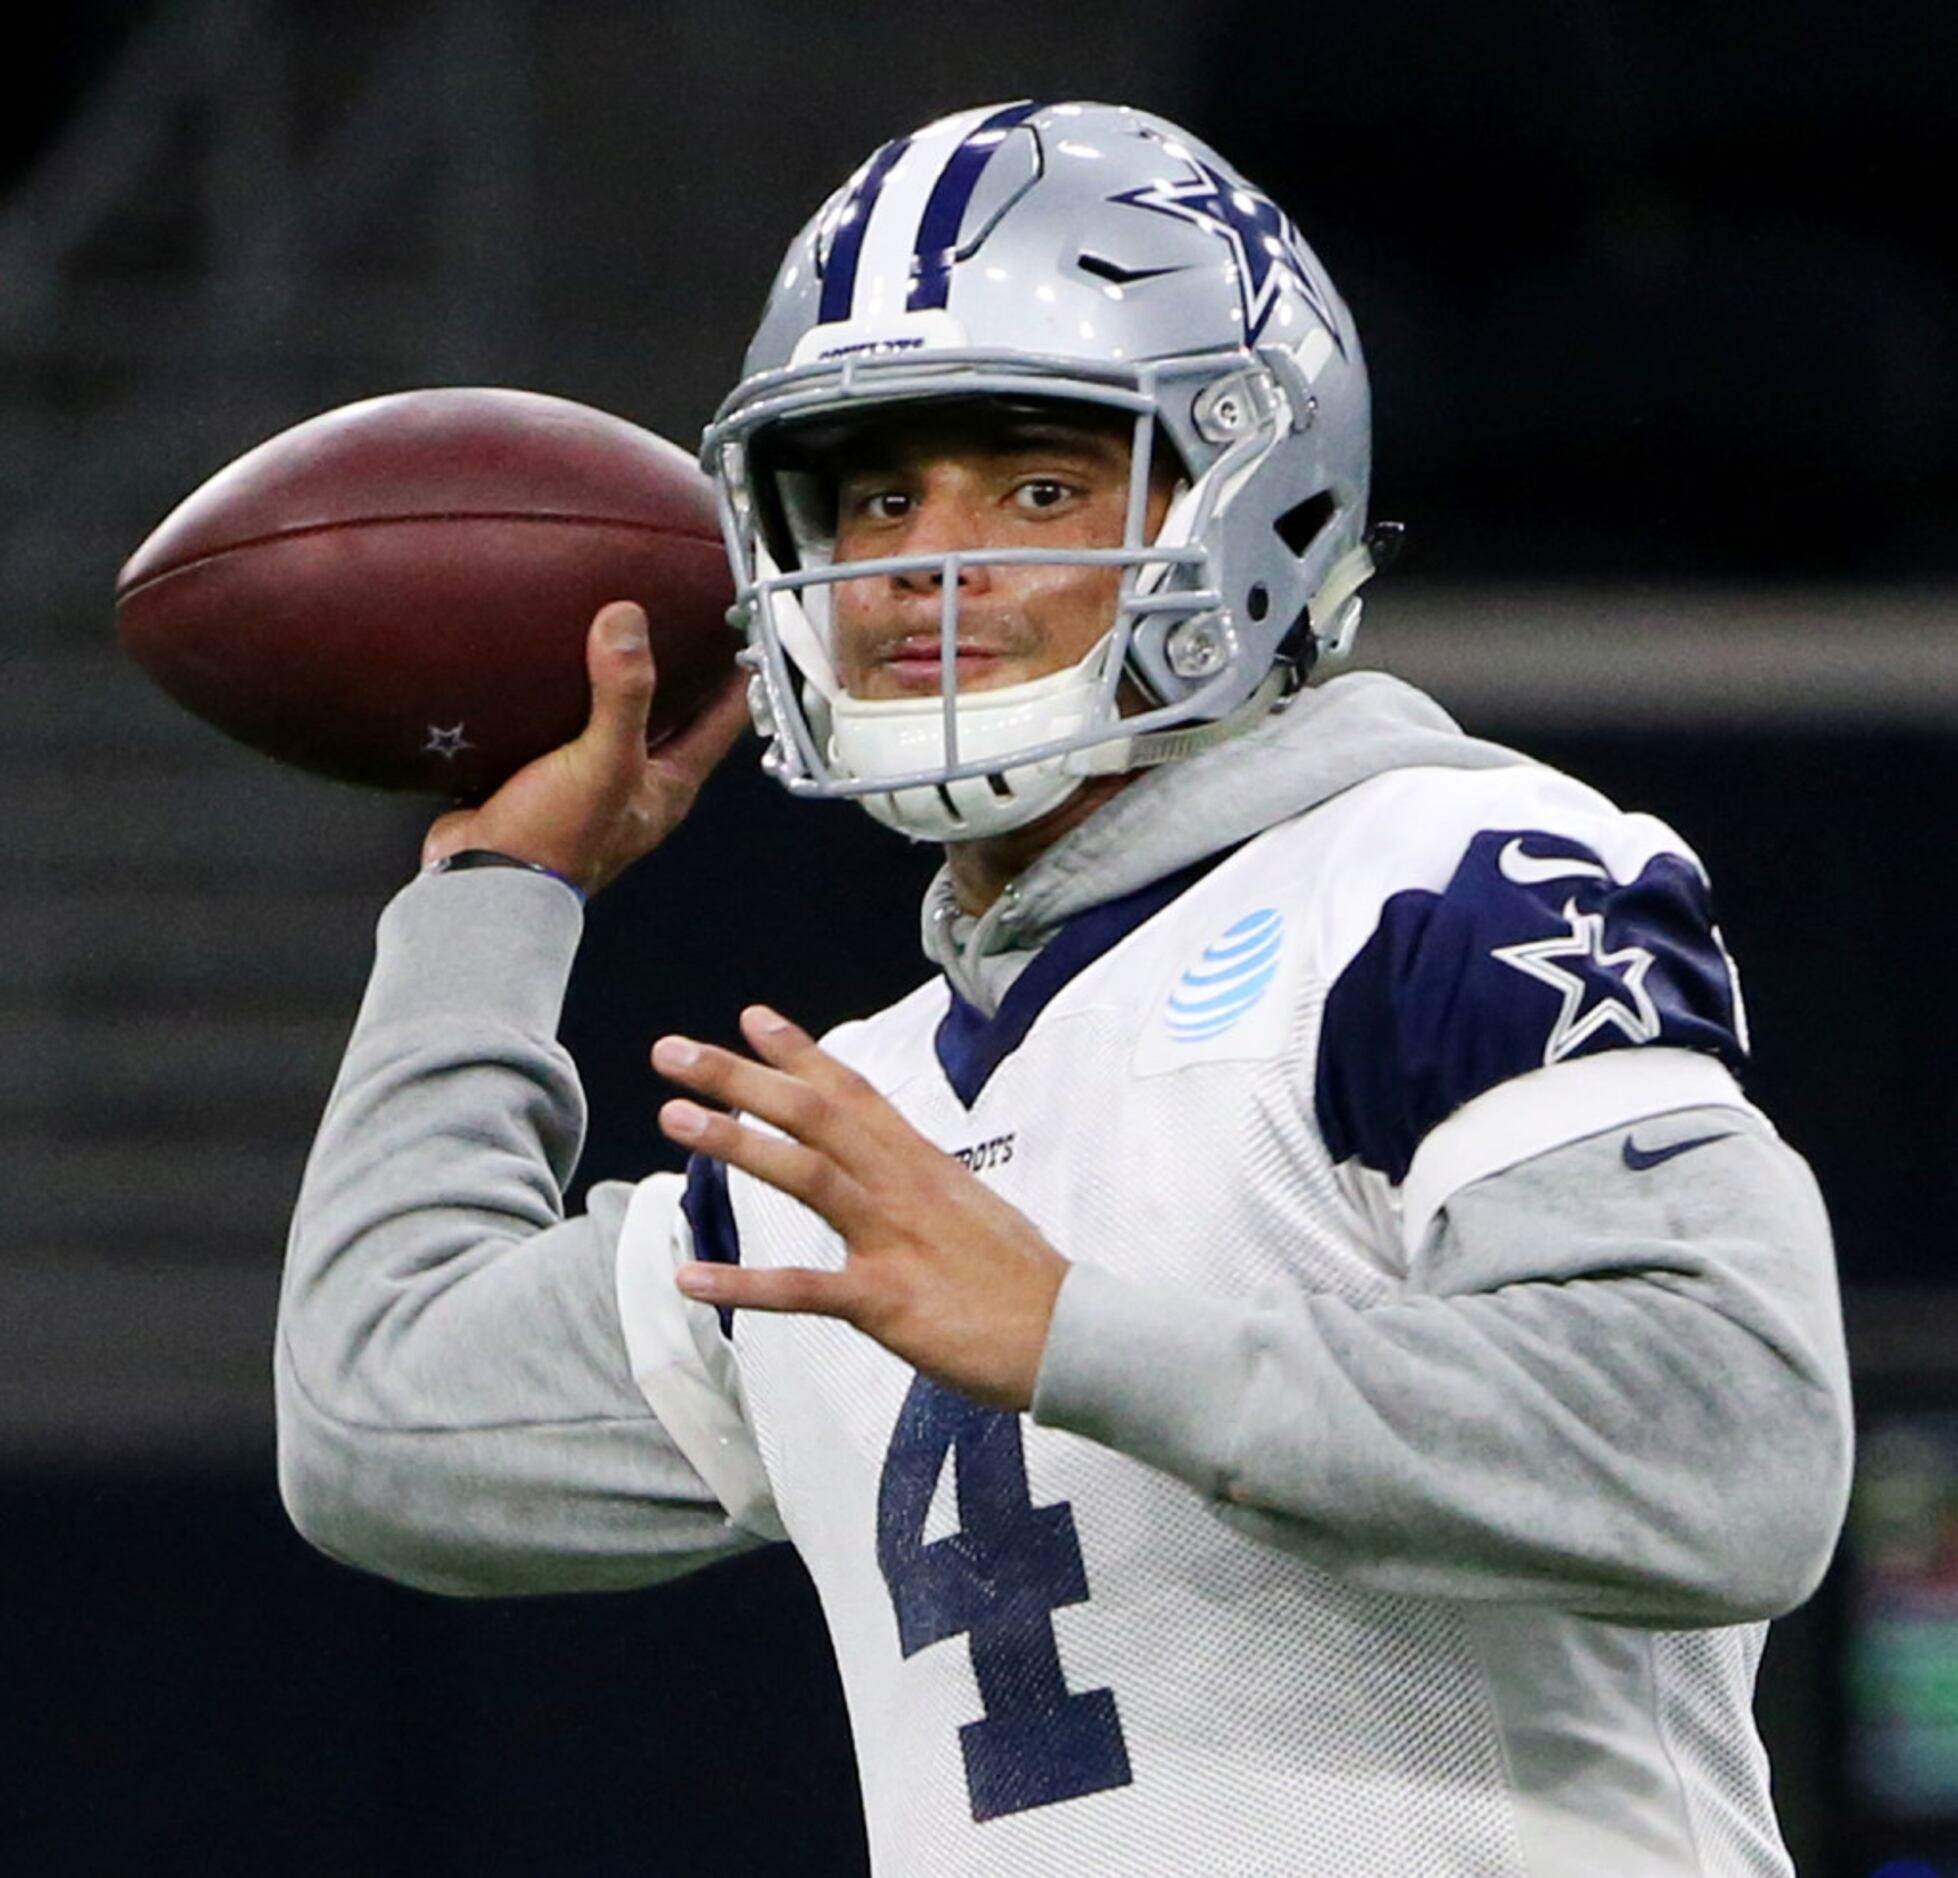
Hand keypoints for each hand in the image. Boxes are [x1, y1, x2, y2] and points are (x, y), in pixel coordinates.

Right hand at [421, 602, 748, 895]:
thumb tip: (627, 622)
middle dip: (678, 667)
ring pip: (614, 714)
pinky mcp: (541, 772)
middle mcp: (636, 780)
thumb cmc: (556, 842)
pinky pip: (561, 721)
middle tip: (679, 613)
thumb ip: (623, 695)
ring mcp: (589, 778)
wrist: (480, 883)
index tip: (749, 627)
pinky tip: (550, 659)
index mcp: (669, 783)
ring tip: (614, 621)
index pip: (723, 721)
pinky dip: (562, 691)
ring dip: (614, 675)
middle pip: (672, 713)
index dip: (741, 674)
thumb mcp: (604, 762)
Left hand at [652, 1007, 1069, 1411]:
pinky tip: (690, 1277)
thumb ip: (920, 1185)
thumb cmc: (1022, 1281)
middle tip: (672, 1050)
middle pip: (813, 1114)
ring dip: (735, 1142)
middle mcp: (903, 1186)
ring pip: (805, 1174)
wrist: (1075, 1336)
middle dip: (739, 1077)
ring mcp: (894, 1238)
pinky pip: (805, 1287)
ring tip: (672, 1117)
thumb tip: (892, 1167)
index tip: (750, 1018)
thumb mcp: (970, 1209)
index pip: (852, 1091)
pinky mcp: (888, 1300)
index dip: (799, 1052)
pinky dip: (744, 1283)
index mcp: (921, 1164)